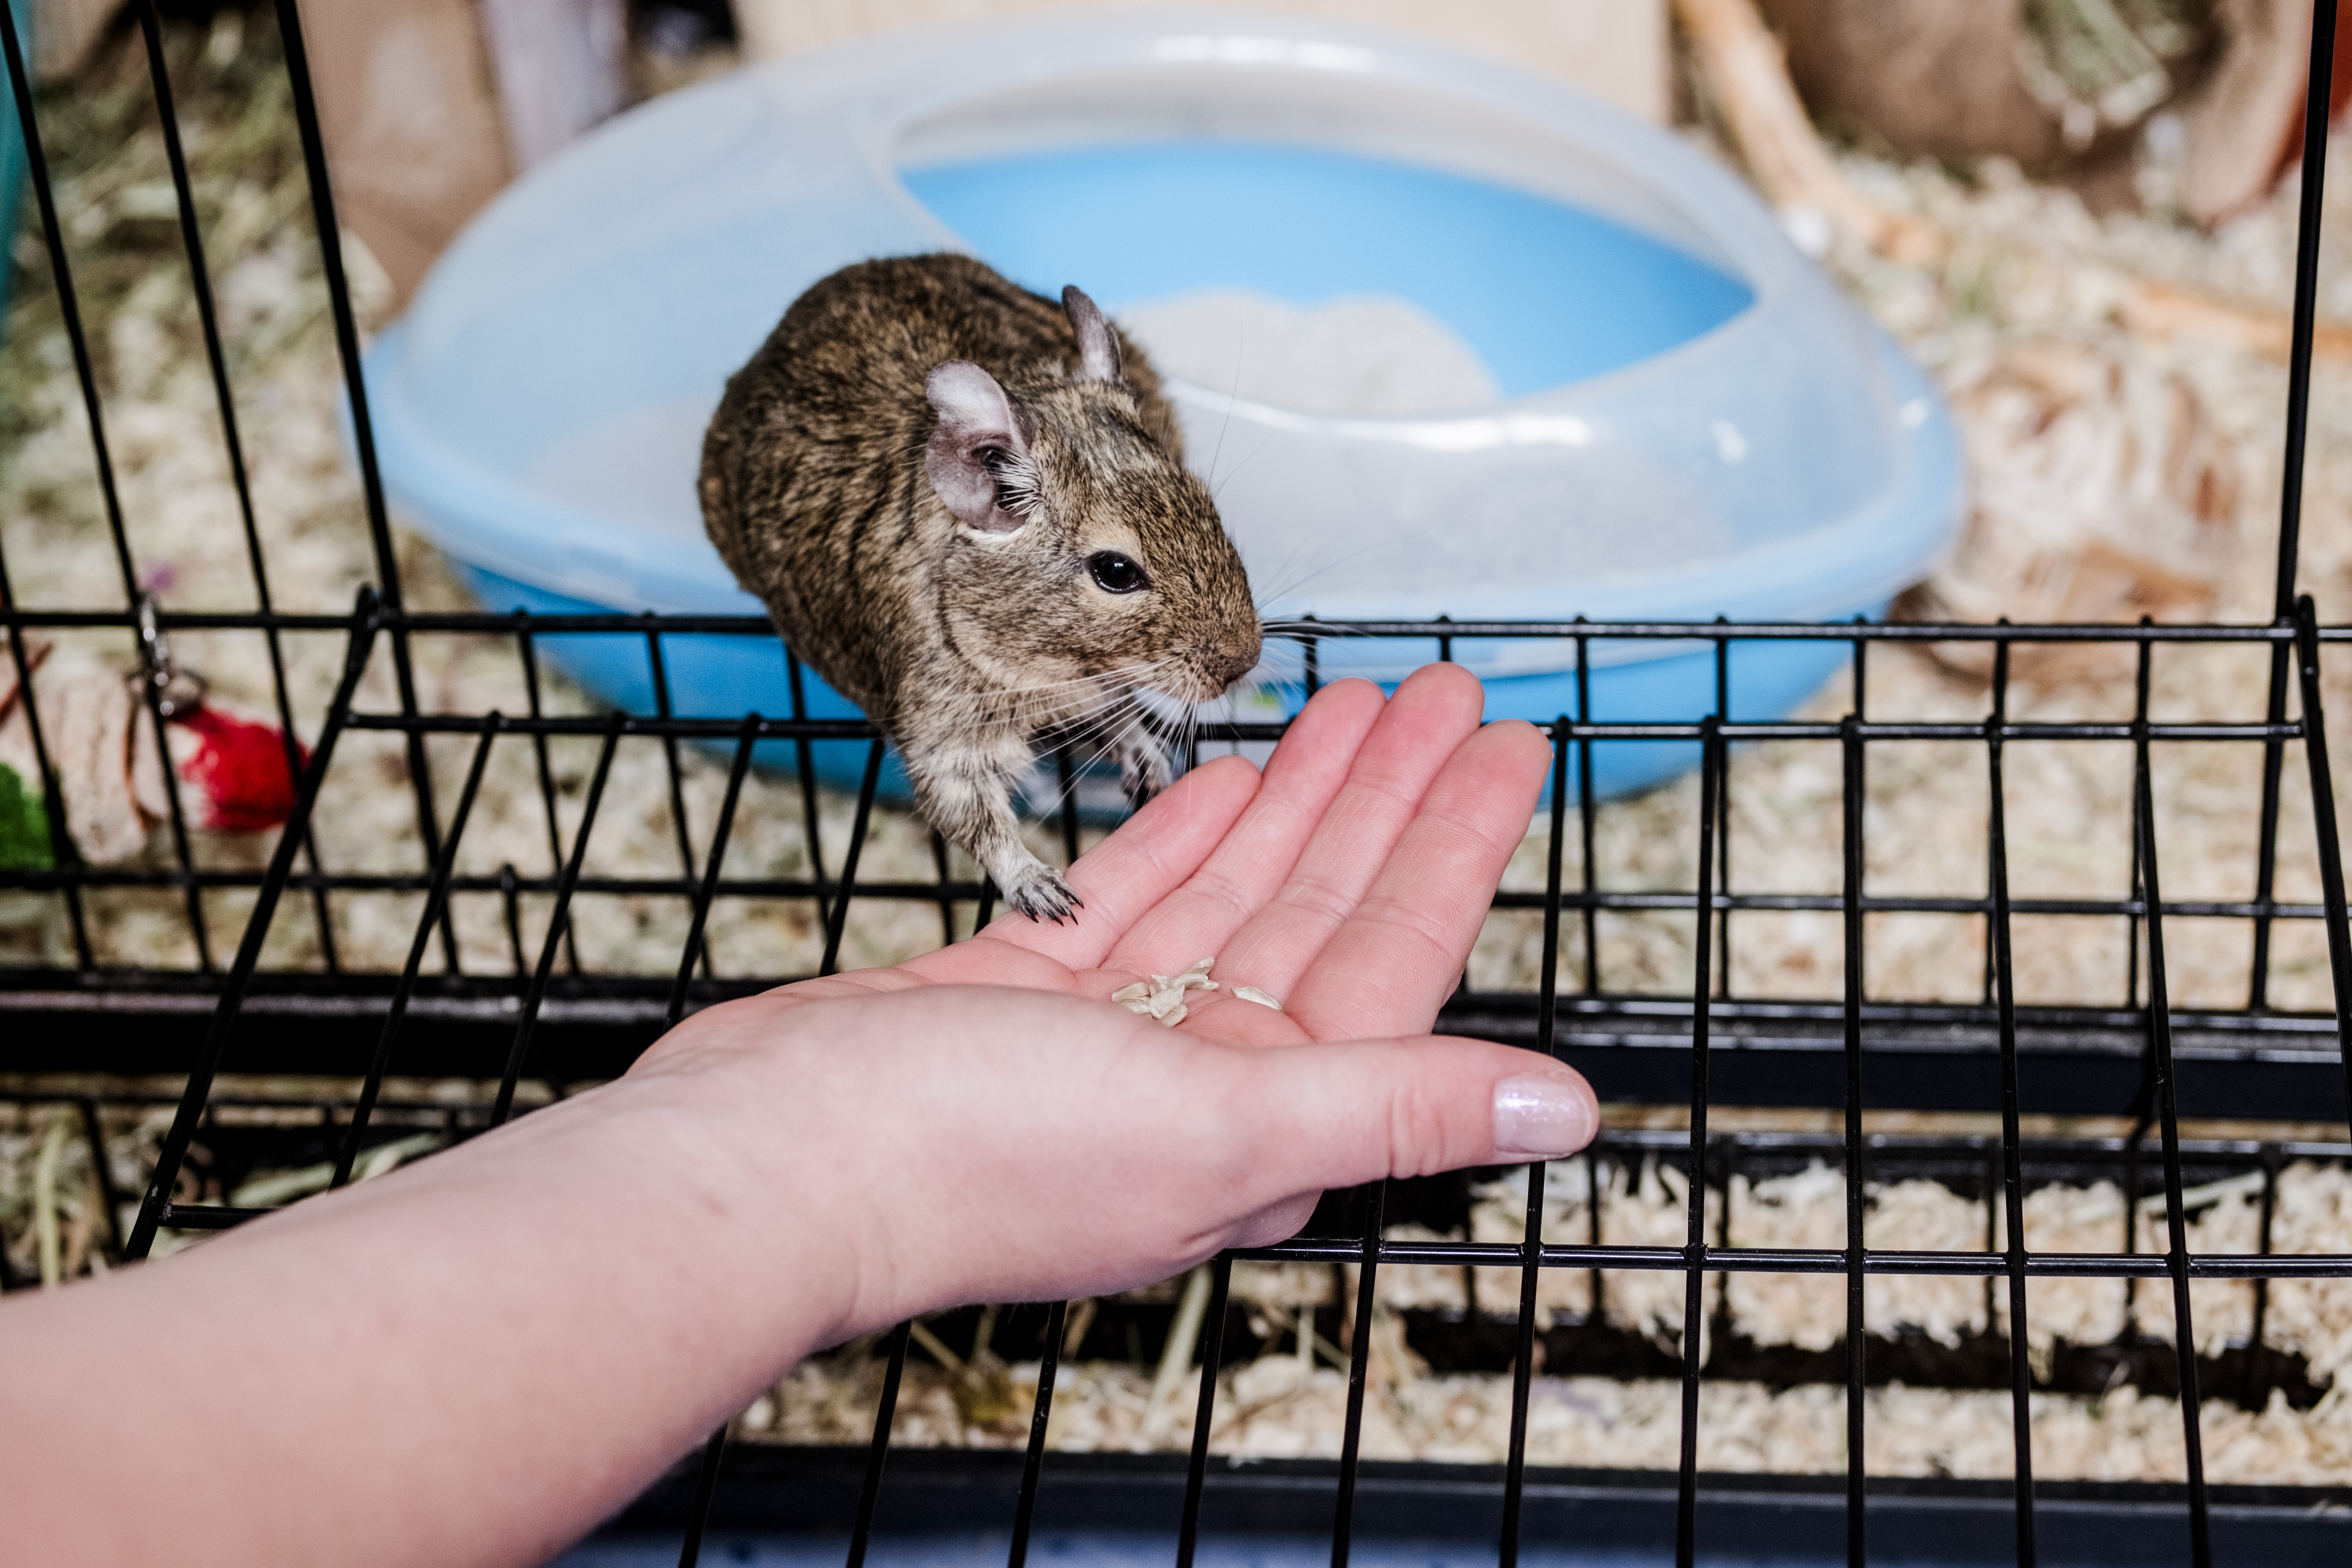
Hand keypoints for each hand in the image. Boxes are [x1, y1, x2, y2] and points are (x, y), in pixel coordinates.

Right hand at [635, 664, 1598, 1339]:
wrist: (764, 1166)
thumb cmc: (975, 1158)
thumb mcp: (1222, 1128)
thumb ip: (1398, 1108)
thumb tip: (1570, 1117)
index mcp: (1264, 1120)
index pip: (1395, 952)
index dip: (1455, 842)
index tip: (1507, 743)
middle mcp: (1197, 1083)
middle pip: (1323, 906)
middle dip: (1387, 794)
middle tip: (1446, 688)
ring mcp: (1105, 1039)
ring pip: (1234, 889)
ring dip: (1299, 797)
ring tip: (1357, 703)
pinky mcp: (1016, 1001)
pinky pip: (1134, 899)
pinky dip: (1185, 834)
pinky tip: (1230, 776)